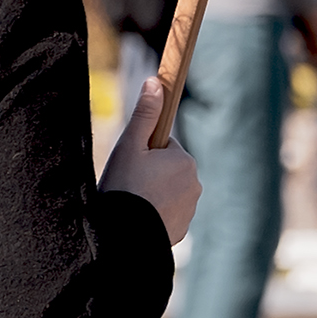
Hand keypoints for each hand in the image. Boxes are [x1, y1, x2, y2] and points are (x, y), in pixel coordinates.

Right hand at [101, 76, 200, 244]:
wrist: (122, 236)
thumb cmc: (124, 187)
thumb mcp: (129, 146)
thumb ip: (145, 114)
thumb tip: (156, 81)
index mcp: (184, 160)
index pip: (164, 147)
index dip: (144, 153)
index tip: (131, 166)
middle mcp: (194, 183)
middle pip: (167, 169)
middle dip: (150, 173)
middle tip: (128, 184)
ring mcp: (190, 208)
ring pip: (168, 191)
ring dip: (153, 193)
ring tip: (132, 202)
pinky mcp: (182, 228)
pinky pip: (168, 212)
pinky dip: (155, 213)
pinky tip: (138, 217)